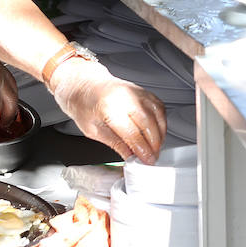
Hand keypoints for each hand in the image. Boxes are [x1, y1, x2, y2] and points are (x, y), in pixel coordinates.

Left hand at [50, 59, 166, 163]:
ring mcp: (136, 91)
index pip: (132, 133)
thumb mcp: (93, 131)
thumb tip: (132, 157)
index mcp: (109, 107)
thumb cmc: (84, 106)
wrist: (84, 85)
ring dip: (160, 133)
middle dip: (154, 144)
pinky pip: (158, 106)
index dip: (142, 150)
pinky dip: (161, 121)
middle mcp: (126, 97)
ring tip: (156, 147)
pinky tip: (157, 132)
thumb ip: (116, 144)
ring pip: (157, 114)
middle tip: (153, 157)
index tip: (147, 161)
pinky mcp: (143, 90)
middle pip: (148, 124)